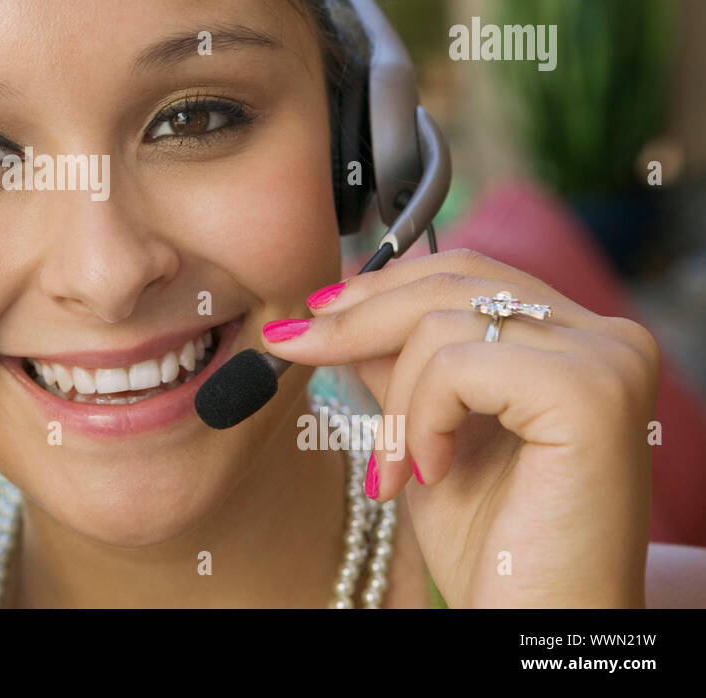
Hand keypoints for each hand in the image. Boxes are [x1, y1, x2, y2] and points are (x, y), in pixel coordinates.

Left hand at [263, 248, 659, 607]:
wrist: (534, 629)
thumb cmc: (490, 546)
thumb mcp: (427, 432)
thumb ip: (401, 365)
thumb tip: (338, 308)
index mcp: (576, 340)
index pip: (466, 273)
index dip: (381, 286)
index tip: (311, 316)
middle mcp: (607, 338)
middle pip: (451, 281)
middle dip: (358, 318)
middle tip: (294, 348)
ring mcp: (607, 361)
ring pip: (442, 325)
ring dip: (394, 403)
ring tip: (397, 470)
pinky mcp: (590, 393)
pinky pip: (458, 368)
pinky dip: (421, 419)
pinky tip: (432, 473)